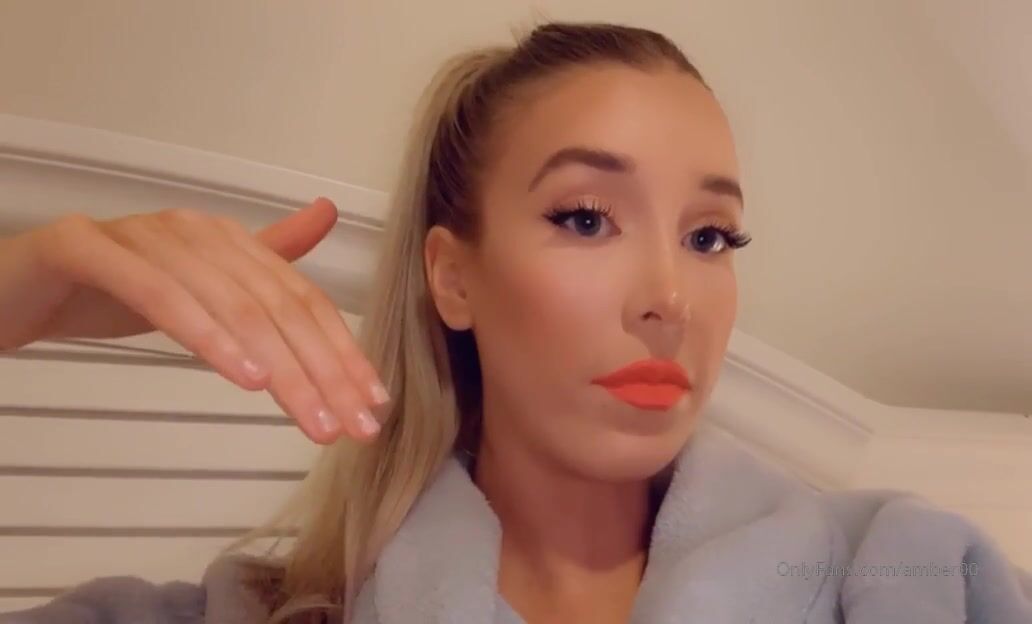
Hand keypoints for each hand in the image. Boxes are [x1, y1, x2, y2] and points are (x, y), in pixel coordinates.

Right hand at [0, 197, 386, 444]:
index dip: (342, 351)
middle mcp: (195, 229)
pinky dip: (206, 334)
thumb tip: (326, 214)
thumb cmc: (112, 290)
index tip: (372, 406)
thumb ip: (261, 263)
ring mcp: (142, 234)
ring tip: (312, 418)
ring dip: (279, 365)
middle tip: (350, 428)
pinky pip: (158, 294)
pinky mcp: (86, 247)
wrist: (15, 285)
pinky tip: (245, 377)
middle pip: (276, 306)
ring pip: (230, 303)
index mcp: (227, 240)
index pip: (301, 300)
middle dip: (322, 371)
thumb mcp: (199, 286)